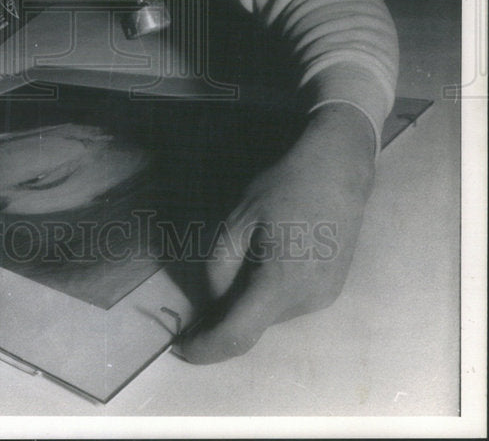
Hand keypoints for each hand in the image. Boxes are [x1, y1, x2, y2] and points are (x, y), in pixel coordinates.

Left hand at [174, 104, 375, 363]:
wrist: (337, 169)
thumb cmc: (284, 186)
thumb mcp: (237, 219)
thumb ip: (218, 267)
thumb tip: (213, 302)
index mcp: (281, 282)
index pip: (237, 335)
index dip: (206, 348)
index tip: (179, 347)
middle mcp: (308, 300)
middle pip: (253, 323)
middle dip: (224, 314)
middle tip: (207, 283)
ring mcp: (324, 298)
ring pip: (270, 315)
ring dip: (249, 300)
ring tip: (250, 250)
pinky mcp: (332, 291)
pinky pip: (289, 304)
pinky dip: (269, 292)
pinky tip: (270, 254)